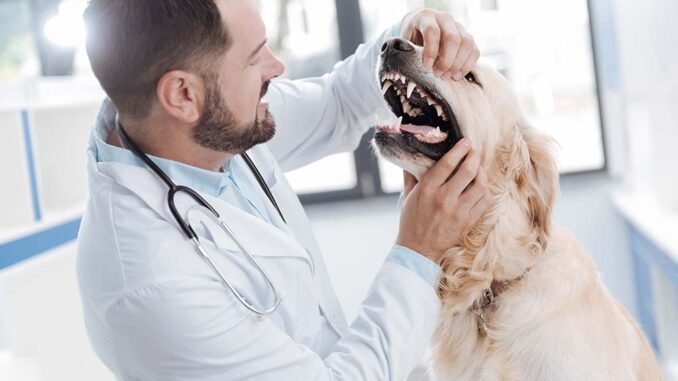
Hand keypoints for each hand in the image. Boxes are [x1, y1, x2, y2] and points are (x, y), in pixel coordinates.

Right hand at [396, 139, 490, 263]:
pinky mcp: (467, 222)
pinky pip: (484, 202)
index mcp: (427, 189)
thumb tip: (411, 157)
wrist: (418, 250)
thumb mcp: (407, 197)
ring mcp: (458, 211)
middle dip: (474, 156)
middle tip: (475, 151)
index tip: (466, 142)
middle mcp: (444, 198)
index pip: (447, 163)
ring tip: (479, 168)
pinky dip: (485, 190)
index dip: (460, 149)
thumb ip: (411, 176)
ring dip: (482, 173)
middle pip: (468, 171)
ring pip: (480, 185)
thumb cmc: (411, 222)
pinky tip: (481, 186)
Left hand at [401, 9, 479, 80]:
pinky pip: (474, 50)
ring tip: (447, 76)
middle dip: (446, 60)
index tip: (427, 66)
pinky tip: (456, 75)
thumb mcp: (406, 42)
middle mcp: (444, 19)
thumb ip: (409, 51)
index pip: (432, 31)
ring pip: (467, 43)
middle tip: (438, 74)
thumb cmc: (411, 39)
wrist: (420, 30)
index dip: (431, 50)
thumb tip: (415, 69)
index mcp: (426, 18)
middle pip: (452, 38)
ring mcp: (458, 27)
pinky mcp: (467, 37)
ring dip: (458, 64)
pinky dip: (467, 65)